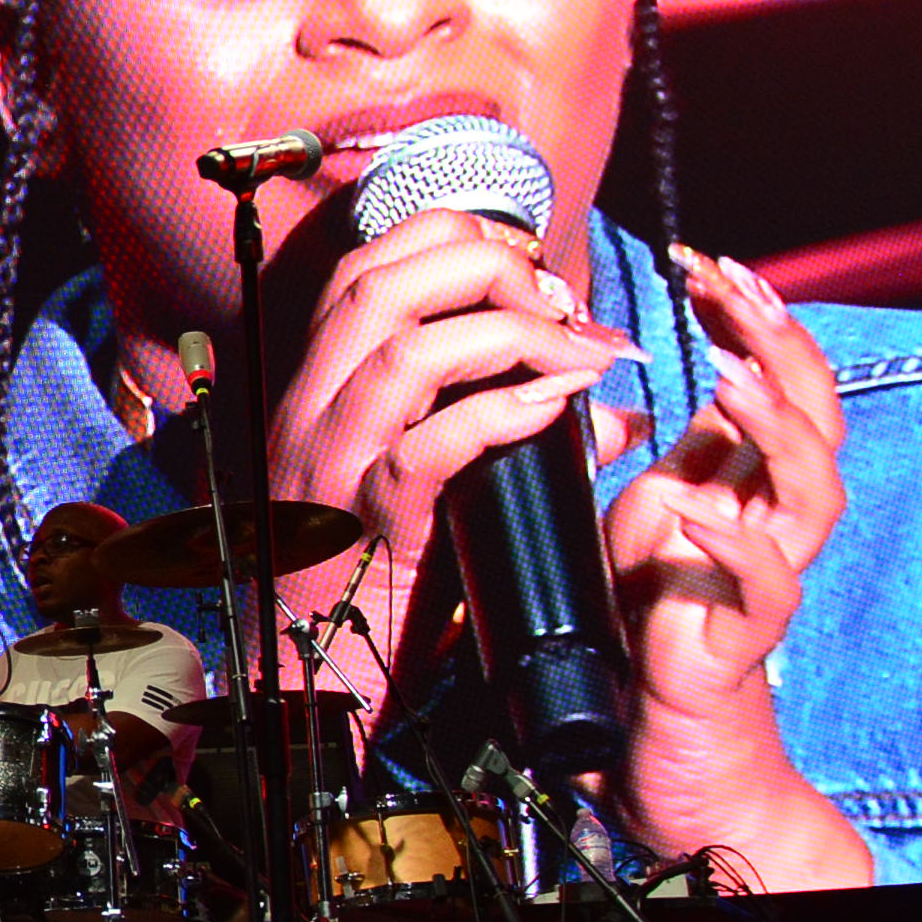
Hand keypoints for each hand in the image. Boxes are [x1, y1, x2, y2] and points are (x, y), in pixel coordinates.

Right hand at [264, 209, 641, 667]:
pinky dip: (502, 411)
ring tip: (577, 353)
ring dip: (510, 333)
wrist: (320, 680)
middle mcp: (312, 412)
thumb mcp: (434, 488)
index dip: (455, 242)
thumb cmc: (379, 580)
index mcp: (320, 390)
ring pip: (404, 350)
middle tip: (561, 305)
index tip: (532, 273)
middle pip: (382, 284)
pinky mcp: (369, 524)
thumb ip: (506, 434)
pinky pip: (431, 445)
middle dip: (488, 268)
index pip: (367, 267)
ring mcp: (333, 466)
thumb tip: (609, 409)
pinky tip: (556, 404)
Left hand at [600, 246, 872, 893]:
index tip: (709, 261)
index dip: (750, 317)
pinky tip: (702, 512)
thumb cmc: (645, 631)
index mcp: (738, 487)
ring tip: (728, 379)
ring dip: (775, 428)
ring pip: (814, 491)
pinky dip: (738, 544)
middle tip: (734, 288)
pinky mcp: (739, 640)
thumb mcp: (637, 520)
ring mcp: (762, 578)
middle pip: (811, 416)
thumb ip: (664, 458)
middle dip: (777, 343)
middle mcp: (765, 523)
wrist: (655, 744)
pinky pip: (768, 586)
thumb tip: (653, 386)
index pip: (769, 381)